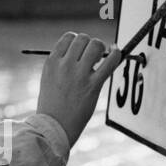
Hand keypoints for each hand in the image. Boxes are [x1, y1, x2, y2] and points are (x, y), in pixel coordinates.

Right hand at [35, 33, 123, 149]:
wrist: (53, 128)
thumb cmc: (52, 106)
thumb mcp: (48, 79)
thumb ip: (61, 65)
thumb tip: (82, 52)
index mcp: (51, 62)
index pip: (68, 37)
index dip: (78, 40)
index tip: (82, 50)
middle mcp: (65, 65)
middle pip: (83, 38)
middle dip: (90, 44)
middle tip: (93, 56)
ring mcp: (79, 75)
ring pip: (96, 45)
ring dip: (101, 49)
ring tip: (100, 60)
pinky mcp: (93, 86)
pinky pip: (110, 62)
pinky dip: (116, 55)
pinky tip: (116, 54)